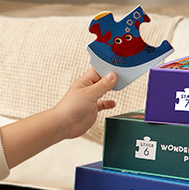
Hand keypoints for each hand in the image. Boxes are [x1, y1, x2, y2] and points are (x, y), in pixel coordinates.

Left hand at [0, 68, 116, 169]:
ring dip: (111, 89)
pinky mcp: (92, 109)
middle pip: (103, 80)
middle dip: (112, 77)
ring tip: (121, 84)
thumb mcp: (90, 94)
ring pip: (103, 91)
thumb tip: (113, 75)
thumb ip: (103, 85)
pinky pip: (102, 104)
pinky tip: (113, 103)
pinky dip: (108, 103)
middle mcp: (88, 89)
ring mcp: (90, 99)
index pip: (99, 70)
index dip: (109, 67)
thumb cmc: (70, 107)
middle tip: (124, 74)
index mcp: (85, 81)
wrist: (64, 125)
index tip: (120, 65)